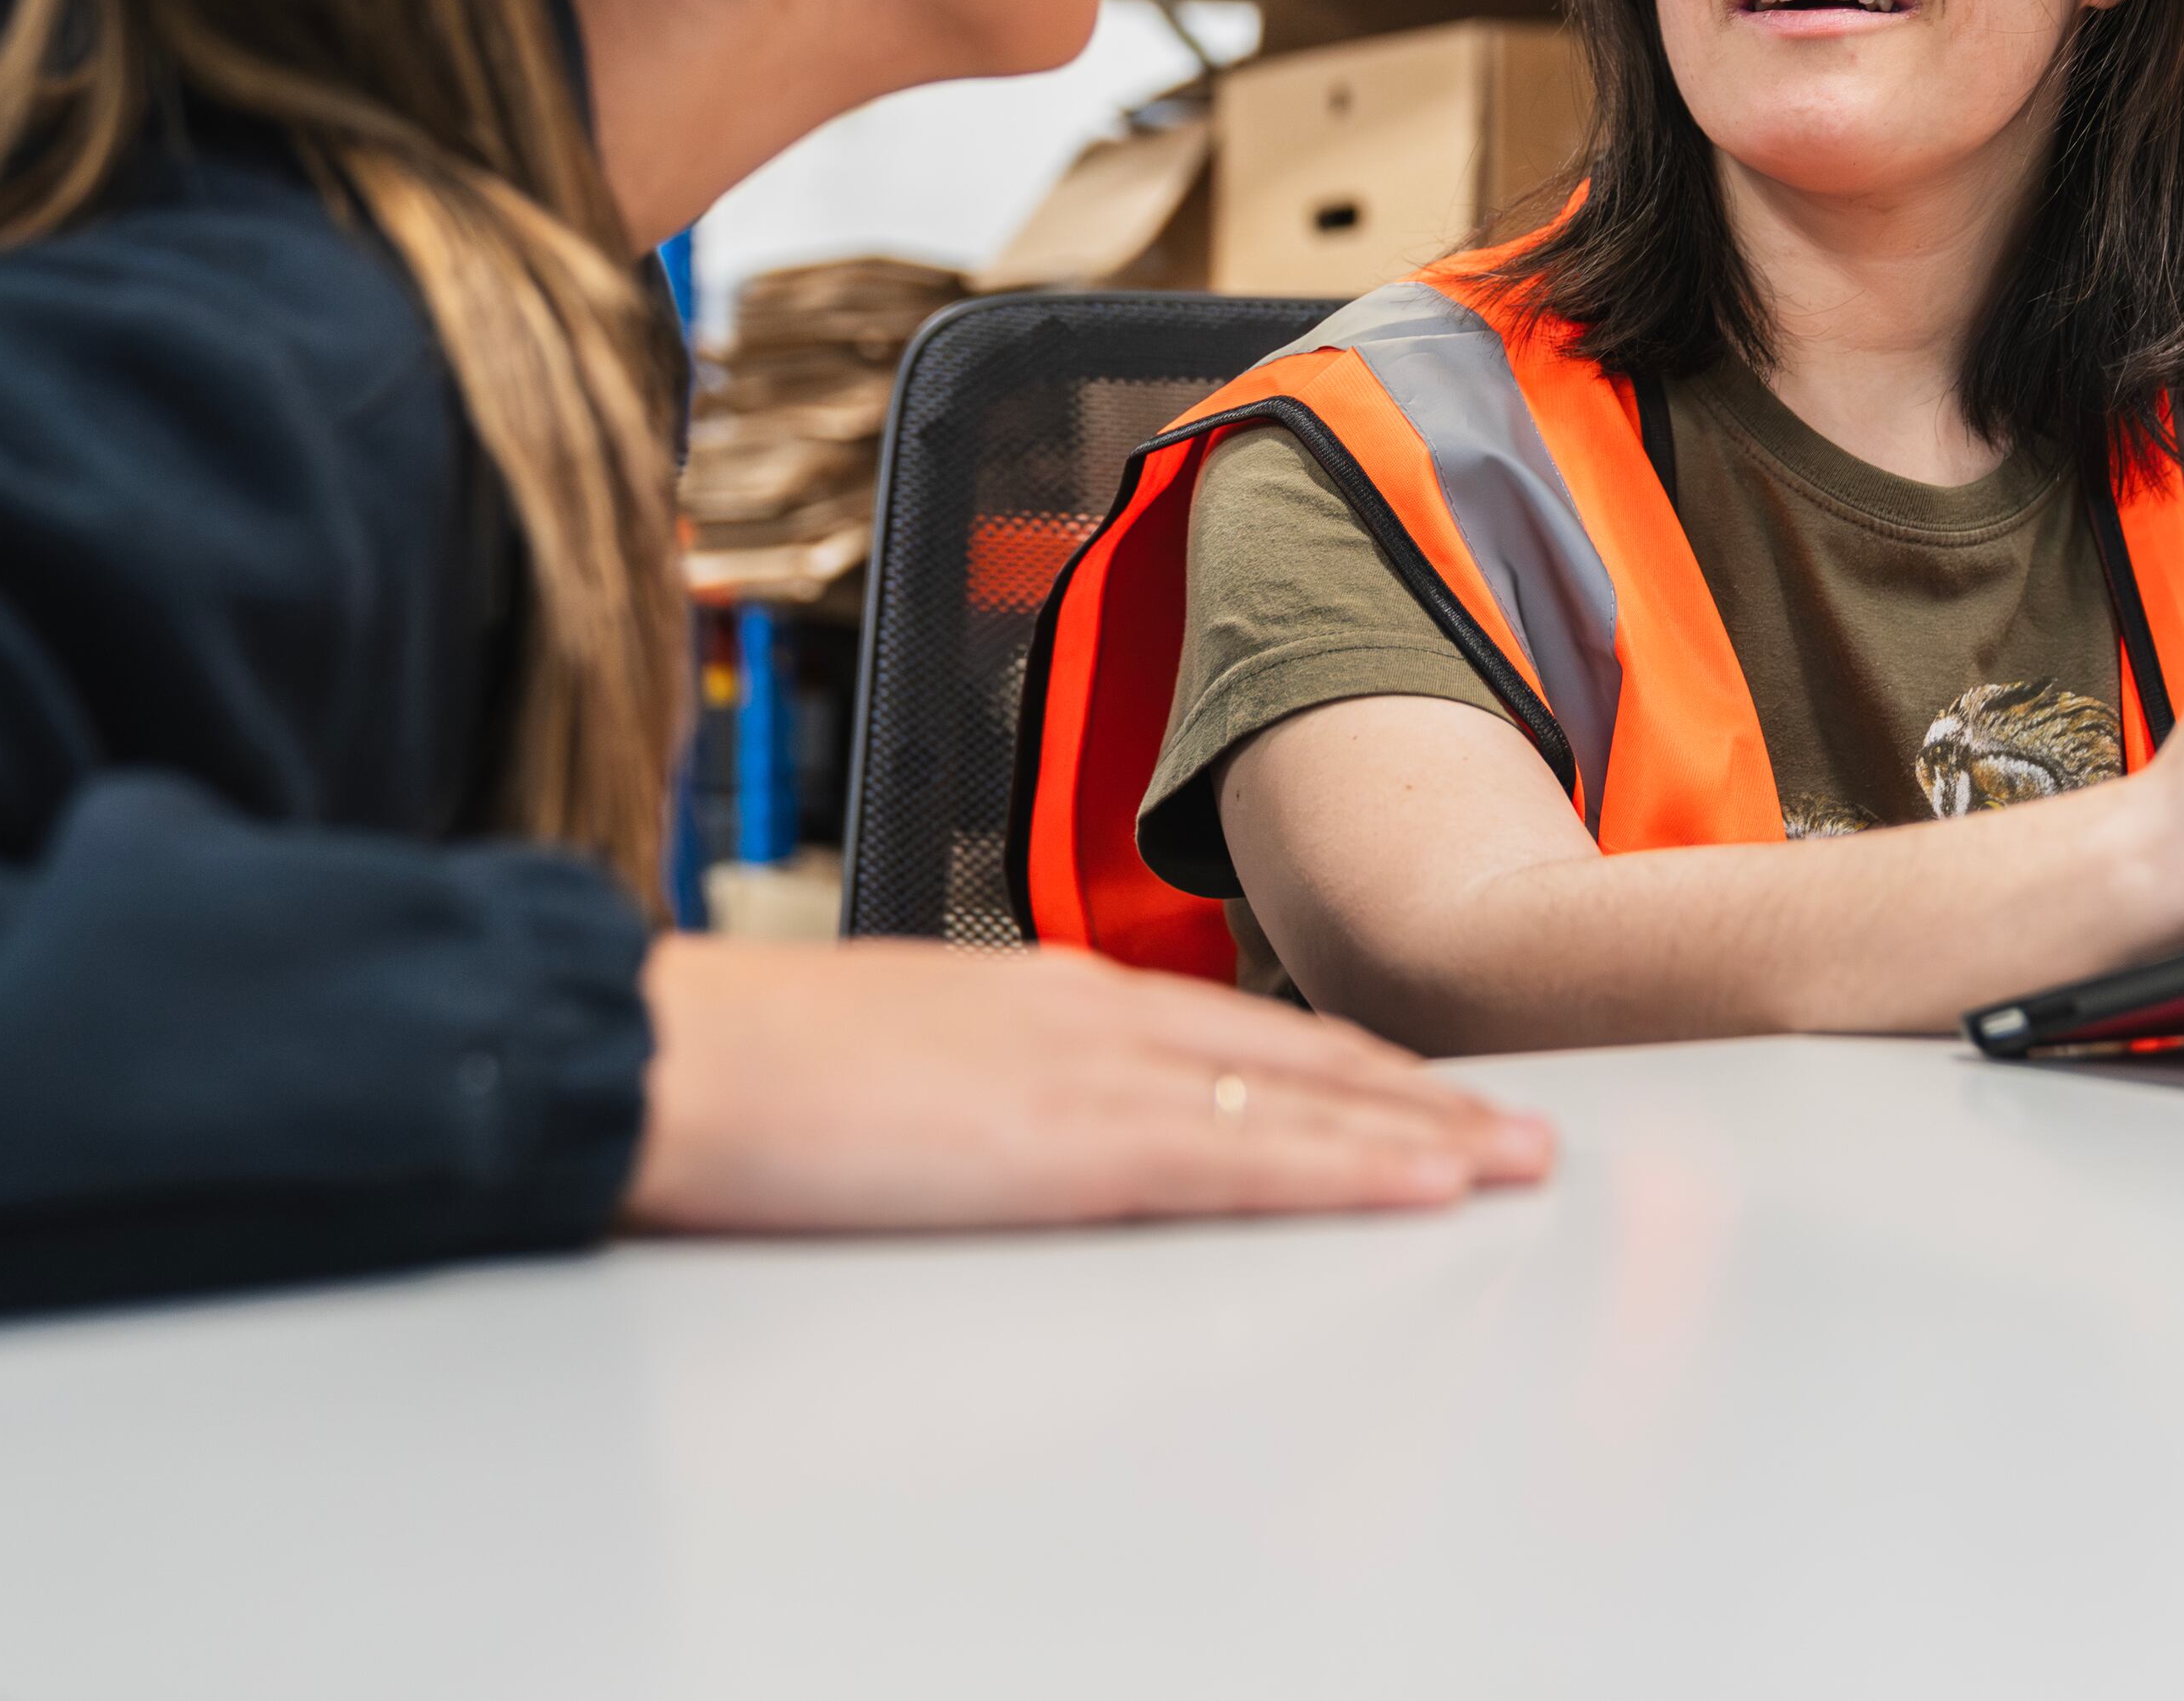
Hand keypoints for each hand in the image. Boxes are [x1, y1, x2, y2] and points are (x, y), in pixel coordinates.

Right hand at [622, 937, 1556, 1233]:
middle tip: (1521, 1132)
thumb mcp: (903, 1062)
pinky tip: (1416, 1185)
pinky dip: (1344, 1168)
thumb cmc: (750, 1070)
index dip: (1346, 1067)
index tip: (1426, 1095)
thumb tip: (1030, 1128)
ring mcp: (1085, 1075)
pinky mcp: (1064, 1143)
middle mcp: (1090, 1017)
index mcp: (1048, 997)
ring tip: (1512, 1163)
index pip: (1238, 1032)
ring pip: (1296, 1103)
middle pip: (1296, 1057)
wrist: (662, 1054)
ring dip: (1417, 1136)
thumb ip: (990, 1085)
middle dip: (1419, 1098)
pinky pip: (1239, 1159)